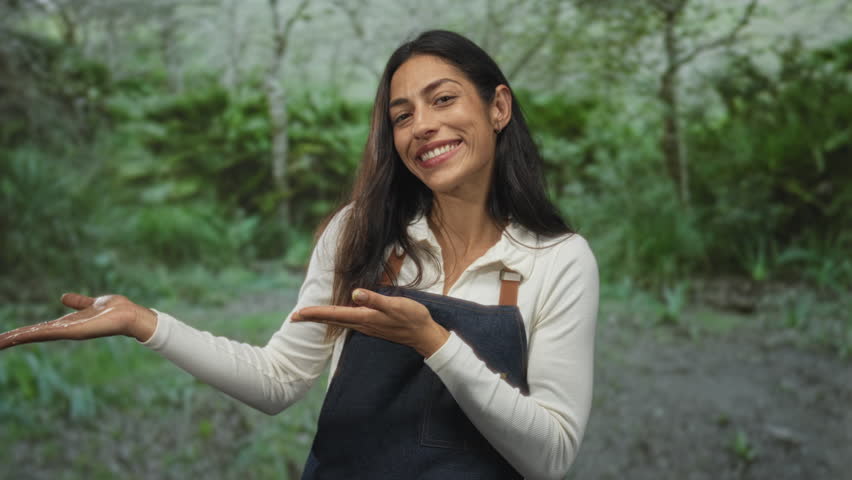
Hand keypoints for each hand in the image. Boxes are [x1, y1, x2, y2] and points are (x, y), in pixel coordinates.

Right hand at [0, 293, 157, 349]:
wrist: (131, 315)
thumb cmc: (115, 310)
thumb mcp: (91, 303)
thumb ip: (78, 302)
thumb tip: (63, 297)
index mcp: (66, 324)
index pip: (37, 329)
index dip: (20, 332)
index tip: (3, 337)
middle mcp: (65, 330)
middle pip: (32, 335)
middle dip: (13, 339)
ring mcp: (68, 332)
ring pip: (36, 335)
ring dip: (16, 338)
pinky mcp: (75, 331)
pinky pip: (51, 332)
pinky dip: (34, 334)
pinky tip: (20, 336)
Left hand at [292, 289, 449, 356]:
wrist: (424, 334)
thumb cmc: (412, 318)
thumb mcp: (396, 305)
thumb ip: (375, 300)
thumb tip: (355, 294)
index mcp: (364, 318)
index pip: (334, 314)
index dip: (315, 313)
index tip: (297, 314)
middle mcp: (362, 324)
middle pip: (332, 320)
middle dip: (313, 318)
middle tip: (294, 317)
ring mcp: (367, 326)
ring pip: (339, 322)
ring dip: (323, 318)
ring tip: (309, 316)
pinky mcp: (373, 325)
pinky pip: (348, 322)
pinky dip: (336, 319)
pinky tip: (336, 316)